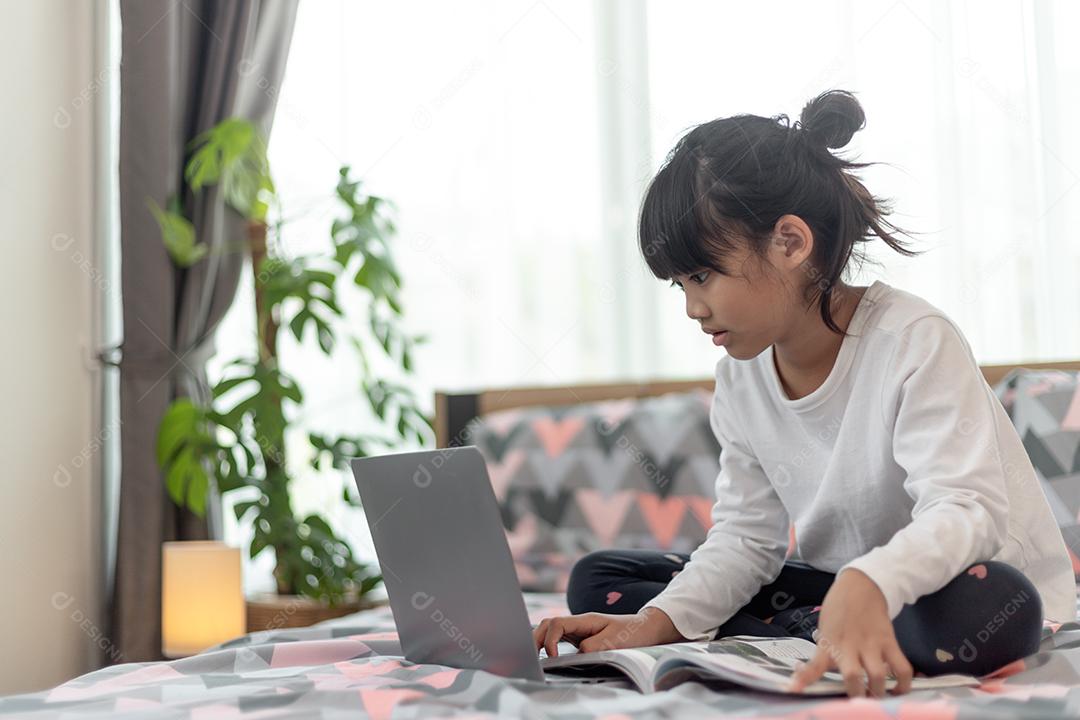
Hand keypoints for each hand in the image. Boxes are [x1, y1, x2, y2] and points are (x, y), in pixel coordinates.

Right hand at [533, 607, 686, 657]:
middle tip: (530, 656)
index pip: (557, 624)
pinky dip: (549, 644)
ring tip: (533, 656)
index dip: (549, 640)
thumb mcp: (614, 642)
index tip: (552, 656)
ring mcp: (579, 629)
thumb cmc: (632, 633)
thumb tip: (575, 653)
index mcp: (585, 620)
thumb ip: (593, 647)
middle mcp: (579, 622)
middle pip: (548, 623)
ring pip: (551, 629)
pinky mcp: (582, 637)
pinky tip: (546, 655)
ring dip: (540, 640)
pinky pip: (559, 637)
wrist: (647, 628)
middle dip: (536, 638)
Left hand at [788, 568, 913, 697]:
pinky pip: (902, 667)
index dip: (805, 678)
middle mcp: (849, 645)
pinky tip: (899, 689)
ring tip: (876, 696)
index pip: (815, 664)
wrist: (861, 586)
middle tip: (857, 702)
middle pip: (853, 677)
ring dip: (878, 692)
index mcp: (828, 642)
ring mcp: (871, 643)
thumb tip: (821, 674)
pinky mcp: (889, 641)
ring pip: (878, 675)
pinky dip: (904, 682)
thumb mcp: (826, 628)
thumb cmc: (839, 609)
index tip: (795, 689)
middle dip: (856, 695)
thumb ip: (827, 651)